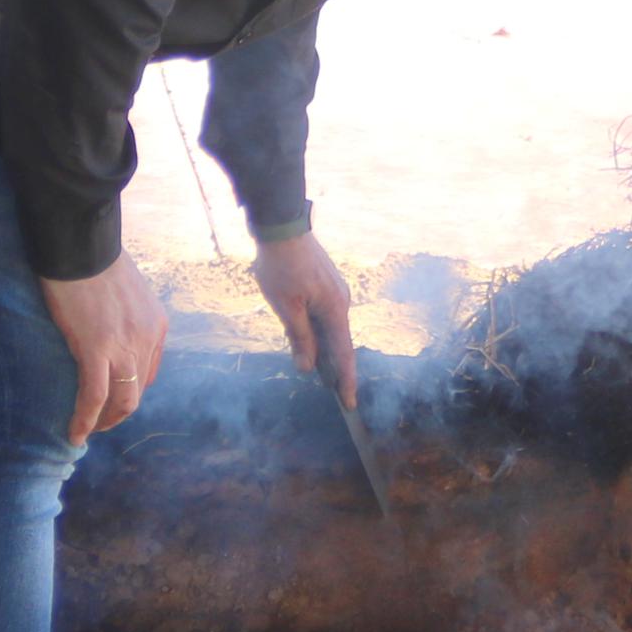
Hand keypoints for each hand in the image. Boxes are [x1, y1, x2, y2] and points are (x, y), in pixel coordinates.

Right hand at [41, 254, 168, 446]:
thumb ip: (124, 312)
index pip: (148, 372)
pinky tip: (75, 433)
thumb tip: (107, 324)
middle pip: (137, 391)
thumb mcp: (124, 289)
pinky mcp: (96, 350)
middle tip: (99, 423)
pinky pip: (94, 396)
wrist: (80, 244)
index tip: (113, 401)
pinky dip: (85, 419)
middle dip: (119, 413)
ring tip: (88, 432)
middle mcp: (146, 339)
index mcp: (155, 324)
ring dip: (105, 422)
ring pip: (122, 402)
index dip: (131, 391)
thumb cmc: (93, 258)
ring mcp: (124, 346)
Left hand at [253, 231, 358, 413]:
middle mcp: (341, 301)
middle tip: (337, 397)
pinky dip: (321, 332)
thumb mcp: (286, 307)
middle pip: (341, 343)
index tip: (350, 404)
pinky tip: (310, 340)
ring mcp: (336, 291)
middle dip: (337, 370)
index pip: (344, 354)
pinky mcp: (326, 283)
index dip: (346, 381)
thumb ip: (300, 338)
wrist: (282, 227)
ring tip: (322, 374)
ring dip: (327, 350)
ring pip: (332, 328)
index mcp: (335, 310)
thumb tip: (308, 367)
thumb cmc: (280, 267)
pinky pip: (327, 315)